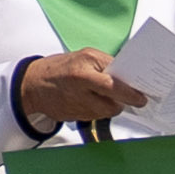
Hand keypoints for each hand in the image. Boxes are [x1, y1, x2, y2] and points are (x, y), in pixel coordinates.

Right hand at [12, 47, 144, 139]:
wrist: (33, 84)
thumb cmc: (61, 67)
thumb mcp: (85, 56)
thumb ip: (106, 65)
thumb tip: (127, 77)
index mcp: (84, 72)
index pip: (115, 85)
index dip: (131, 93)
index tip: (142, 97)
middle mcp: (80, 90)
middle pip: (113, 105)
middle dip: (123, 102)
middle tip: (132, 99)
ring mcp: (77, 106)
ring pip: (107, 113)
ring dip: (110, 106)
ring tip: (102, 95)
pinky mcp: (74, 118)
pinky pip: (96, 117)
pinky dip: (98, 110)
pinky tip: (90, 101)